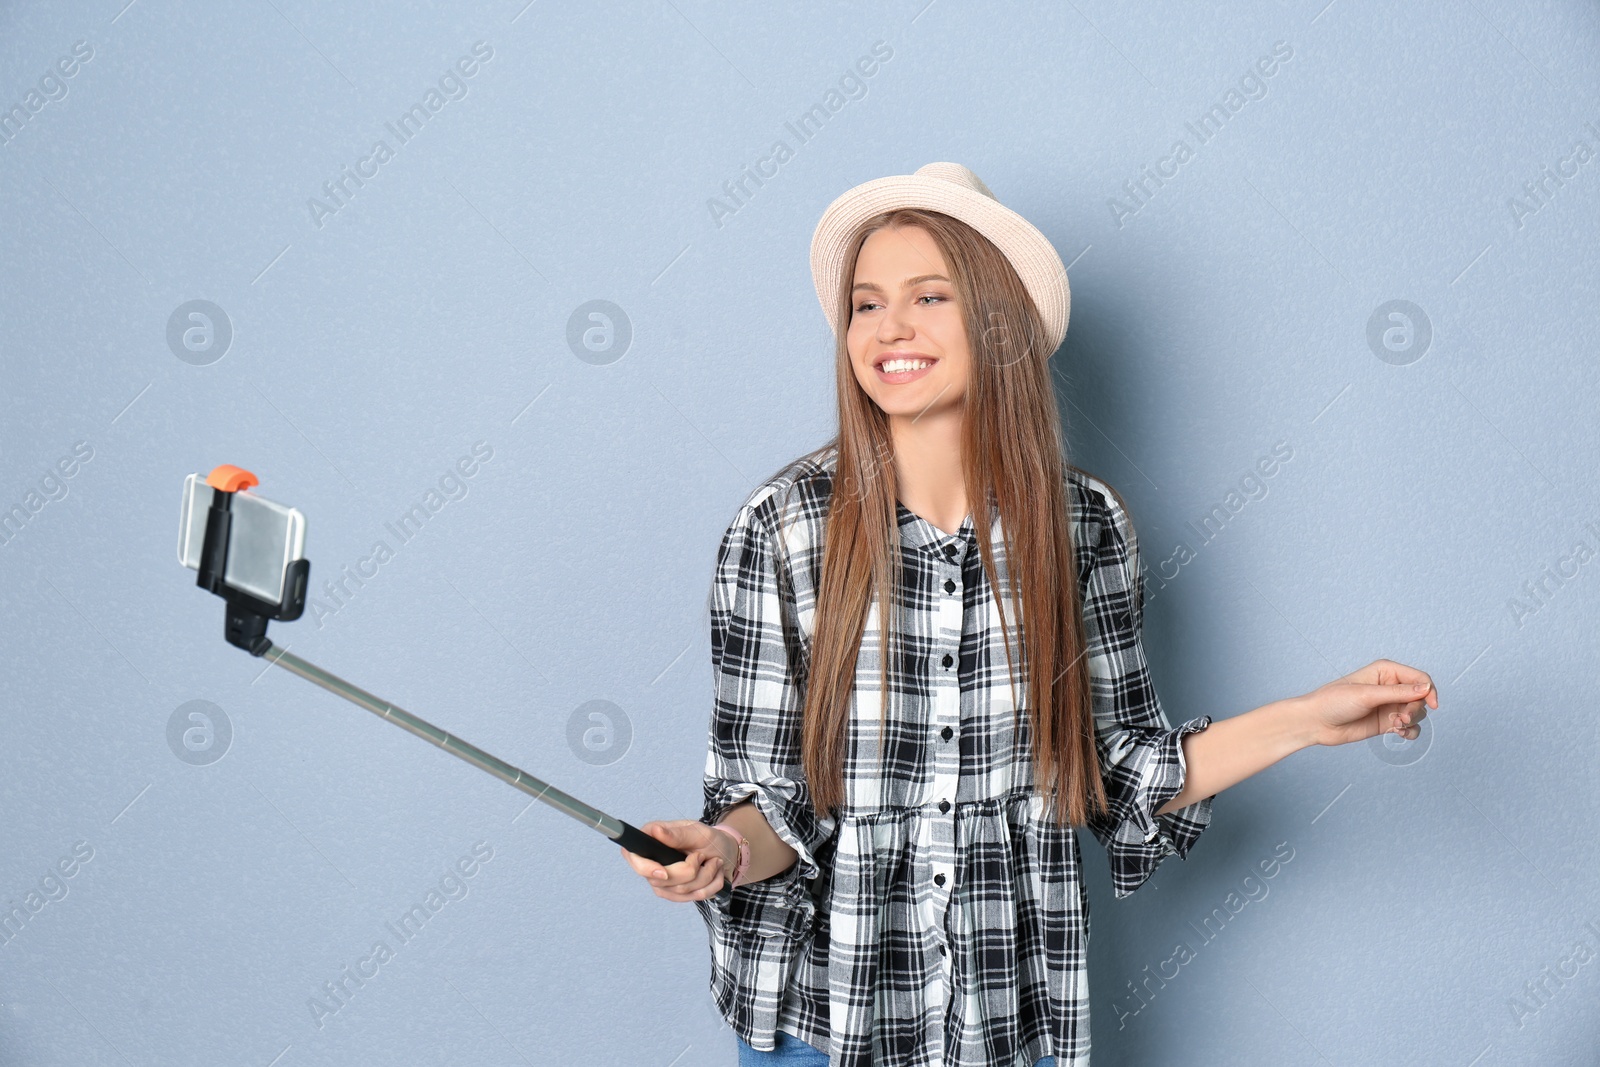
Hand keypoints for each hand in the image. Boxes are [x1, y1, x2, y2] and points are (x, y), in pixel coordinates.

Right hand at [620, 819, 738, 902]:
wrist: (724, 853)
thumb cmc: (708, 839)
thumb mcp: (698, 832)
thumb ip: (677, 834)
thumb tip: (655, 831)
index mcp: (651, 840)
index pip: (633, 857)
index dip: (645, 868)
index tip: (663, 872)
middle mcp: (652, 863)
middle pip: (661, 880)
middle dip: (690, 871)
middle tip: (702, 856)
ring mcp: (661, 881)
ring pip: (680, 890)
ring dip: (705, 876)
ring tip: (713, 862)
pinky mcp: (674, 894)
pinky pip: (692, 897)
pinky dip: (710, 886)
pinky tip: (713, 873)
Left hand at [1297, 658, 1437, 747]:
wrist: (1316, 722)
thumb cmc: (1334, 701)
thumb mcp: (1367, 695)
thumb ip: (1398, 693)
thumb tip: (1426, 688)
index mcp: (1386, 671)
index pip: (1419, 678)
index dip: (1429, 690)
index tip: (1432, 704)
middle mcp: (1390, 687)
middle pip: (1421, 697)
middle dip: (1416, 709)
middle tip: (1401, 719)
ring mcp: (1389, 705)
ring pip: (1417, 713)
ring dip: (1412, 721)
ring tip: (1395, 726)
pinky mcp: (1386, 722)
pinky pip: (1410, 727)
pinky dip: (1410, 732)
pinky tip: (1400, 734)